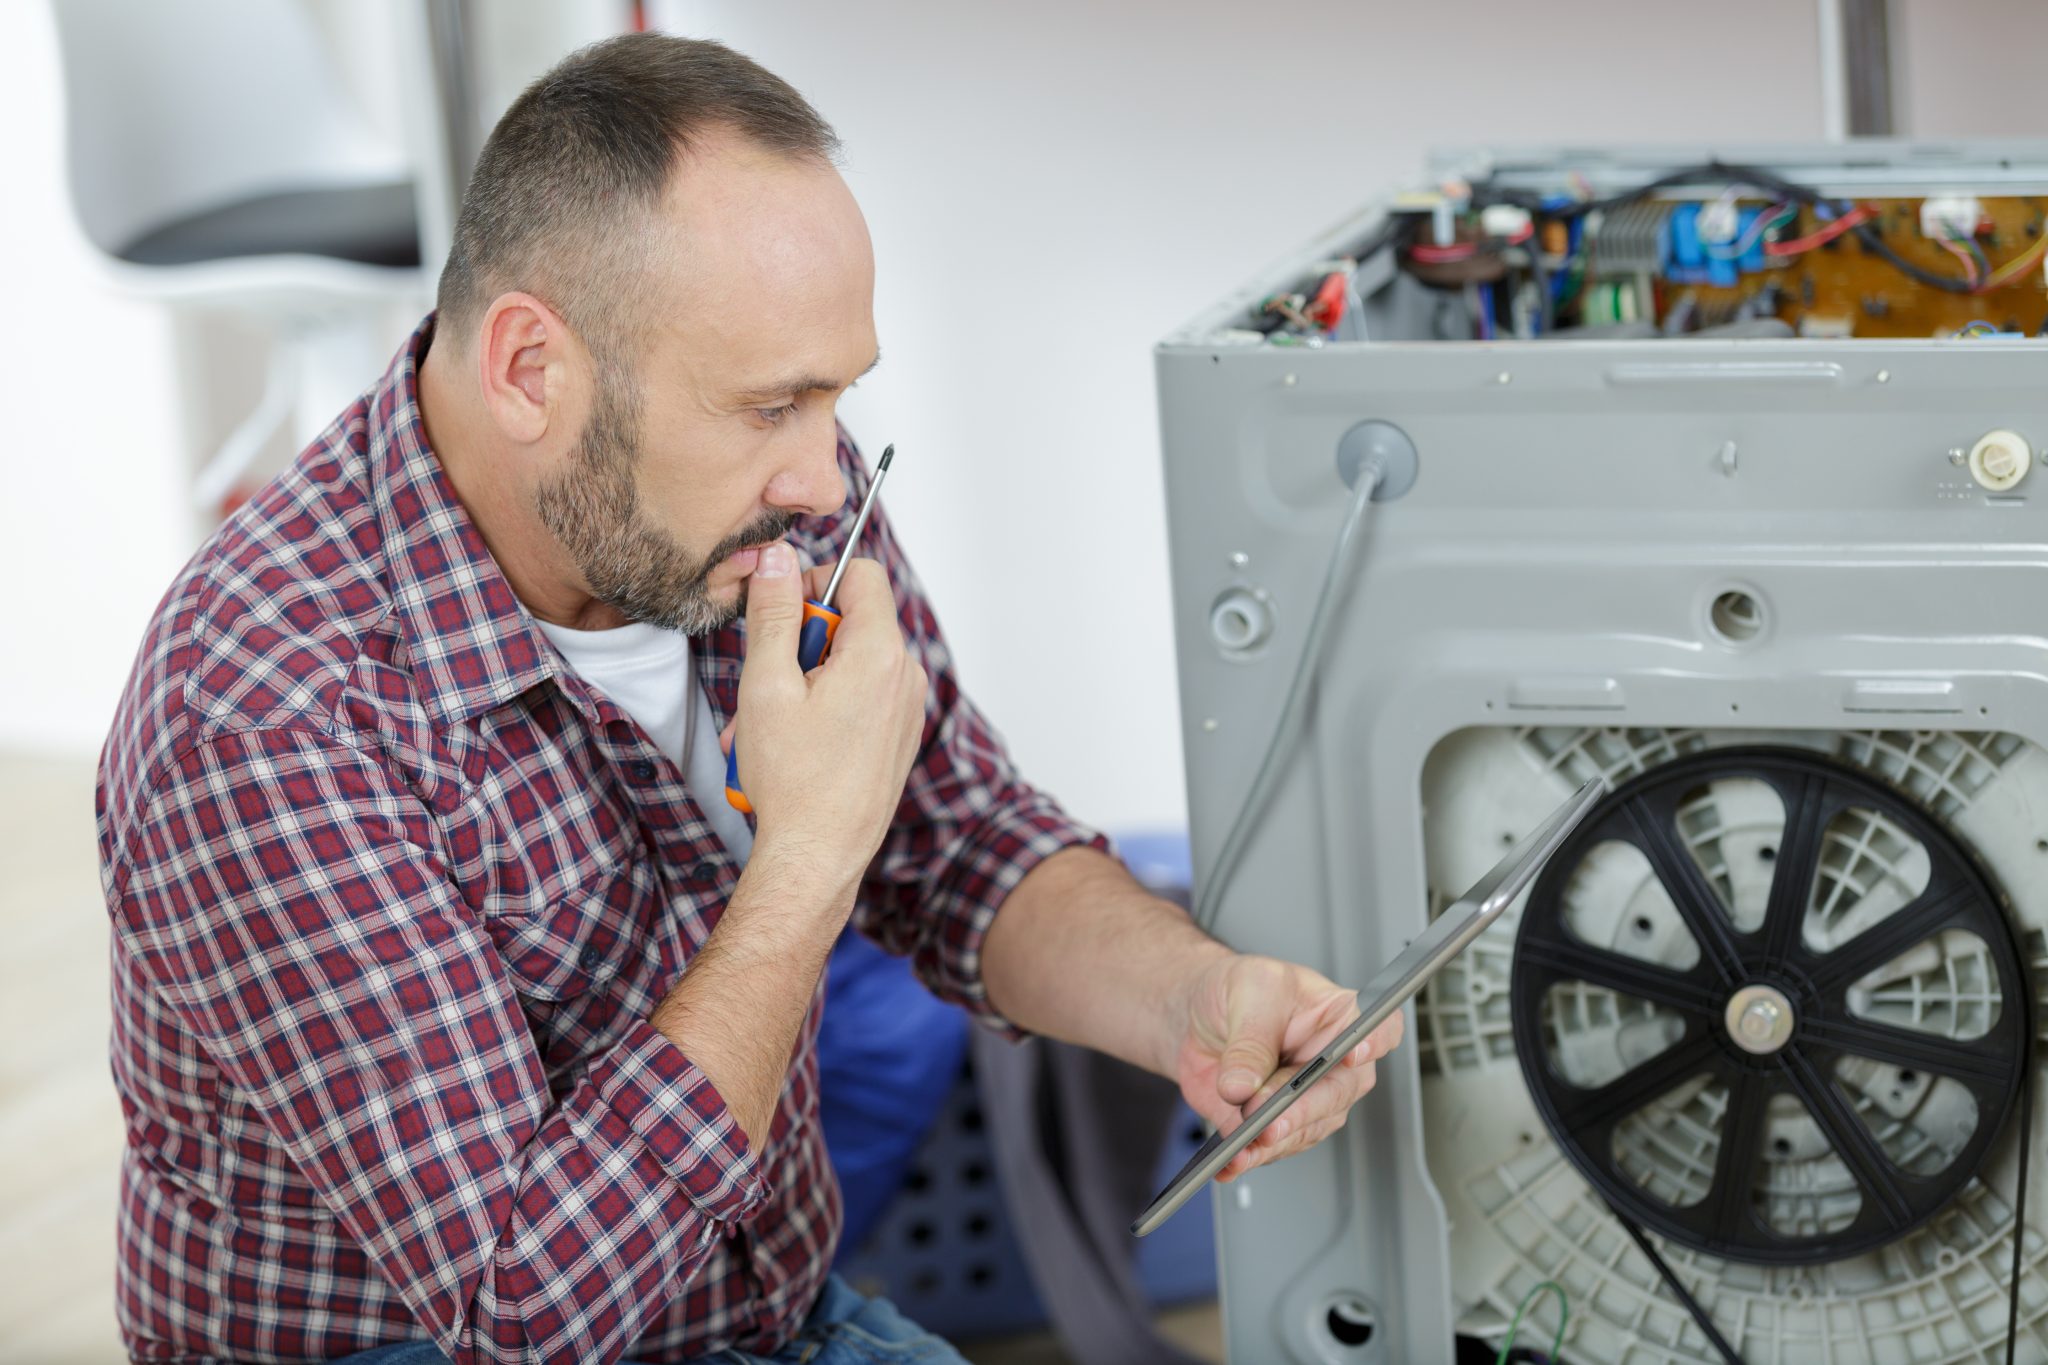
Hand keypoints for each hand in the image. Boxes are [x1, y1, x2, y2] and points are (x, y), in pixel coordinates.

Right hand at [729, 543, 926, 896]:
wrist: (818, 857)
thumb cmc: (793, 780)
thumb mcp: (768, 684)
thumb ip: (775, 613)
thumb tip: (777, 559)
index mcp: (880, 654)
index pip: (860, 575)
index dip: (814, 582)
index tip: (780, 615)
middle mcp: (905, 677)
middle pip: (851, 622)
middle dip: (799, 646)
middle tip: (762, 686)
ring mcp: (906, 710)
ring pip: (849, 666)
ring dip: (801, 686)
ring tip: (763, 730)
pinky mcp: (898, 737)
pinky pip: (859, 700)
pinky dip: (822, 711)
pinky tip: (790, 748)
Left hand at [1172, 954, 1404, 1181]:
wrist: (1202, 1012)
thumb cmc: (1240, 989)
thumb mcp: (1247, 994)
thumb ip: (1248, 1043)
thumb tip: (1243, 1087)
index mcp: (1339, 1018)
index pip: (1380, 1030)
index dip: (1374, 1044)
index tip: (1352, 1055)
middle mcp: (1333, 1065)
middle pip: (1338, 1094)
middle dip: (1300, 1110)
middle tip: (1268, 1117)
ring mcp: (1307, 1099)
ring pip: (1306, 1129)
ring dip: (1273, 1140)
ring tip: (1243, 1143)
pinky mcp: (1277, 1124)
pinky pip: (1271, 1149)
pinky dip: (1249, 1157)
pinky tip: (1231, 1158)